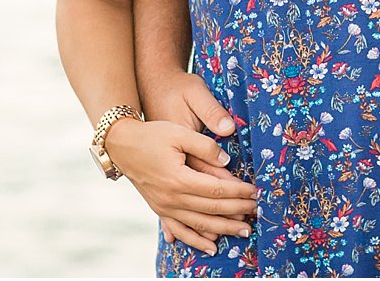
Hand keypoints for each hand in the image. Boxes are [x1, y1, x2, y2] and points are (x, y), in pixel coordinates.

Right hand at [106, 118, 256, 255]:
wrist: (122, 145)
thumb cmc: (152, 135)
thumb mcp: (180, 133)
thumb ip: (206, 147)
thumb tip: (227, 161)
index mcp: (179, 179)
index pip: (216, 190)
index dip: (238, 192)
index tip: (254, 192)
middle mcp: (171, 198)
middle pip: (211, 210)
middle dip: (237, 212)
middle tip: (256, 212)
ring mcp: (164, 207)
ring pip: (198, 225)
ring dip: (223, 230)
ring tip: (243, 232)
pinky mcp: (159, 210)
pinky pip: (179, 231)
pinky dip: (196, 241)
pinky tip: (211, 247)